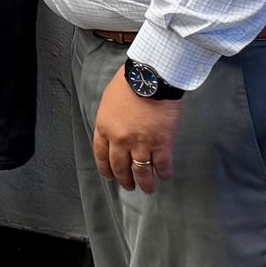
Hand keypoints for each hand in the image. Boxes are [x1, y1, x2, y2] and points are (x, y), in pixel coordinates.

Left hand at [93, 68, 181, 192]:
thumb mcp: (108, 102)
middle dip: (124, 180)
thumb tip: (114, 131)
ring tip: (147, 189)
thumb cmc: (128, 84)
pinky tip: (164, 176)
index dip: (106, 169)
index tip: (110, 177)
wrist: (149, 77)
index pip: (101, 155)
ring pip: (141, 171)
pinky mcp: (161, 143)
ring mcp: (141, 143)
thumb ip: (110, 120)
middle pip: (120, 167)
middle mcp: (120, 140)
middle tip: (129, 186)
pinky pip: (161, 164)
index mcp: (104, 128)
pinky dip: (163, 173)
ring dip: (144, 183)